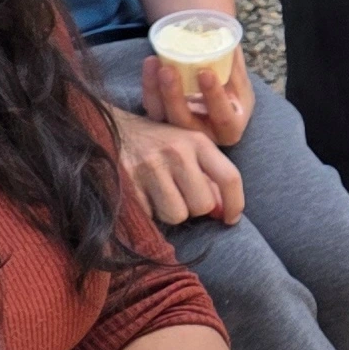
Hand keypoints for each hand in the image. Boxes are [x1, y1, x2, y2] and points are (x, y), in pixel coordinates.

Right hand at [109, 104, 245, 229]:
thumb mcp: (189, 149)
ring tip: (161, 195)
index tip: (231, 219)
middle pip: (202, 204)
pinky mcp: (127, 183)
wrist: (112, 130)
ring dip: (171, 212)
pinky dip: (150, 213)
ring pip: (177, 214)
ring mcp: (150, 167)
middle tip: (181, 195)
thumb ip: (209, 177)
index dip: (235, 203)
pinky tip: (144, 195)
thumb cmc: (158, 145)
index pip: (229, 177)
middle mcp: (176, 152)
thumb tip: (224, 213)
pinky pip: (151, 216)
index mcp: (197, 141)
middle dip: (194, 208)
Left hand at [141, 48, 253, 150]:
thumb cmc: (232, 92)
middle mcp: (203, 134)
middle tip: (168, 69)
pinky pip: (151, 106)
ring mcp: (179, 131)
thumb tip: (230, 35)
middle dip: (173, 96)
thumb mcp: (239, 82)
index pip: (223, 117)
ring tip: (154, 62)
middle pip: (184, 121)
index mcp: (230, 128)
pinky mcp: (162, 122)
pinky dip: (148, 85)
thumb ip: (235, 63)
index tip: (205, 72)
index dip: (214, 96)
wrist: (215, 101)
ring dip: (155, 89)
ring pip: (161, 116)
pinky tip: (150, 63)